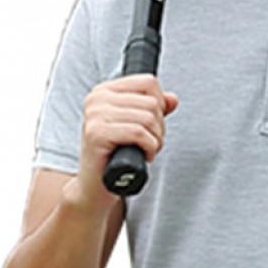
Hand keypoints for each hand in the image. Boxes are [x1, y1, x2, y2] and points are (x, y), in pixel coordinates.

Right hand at [72, 74, 178, 211]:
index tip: (151, 125)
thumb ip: (154, 109)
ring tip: (145, 150)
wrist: (96, 185)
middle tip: (149, 143)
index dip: (160, 105)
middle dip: (159, 128)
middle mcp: (97, 98)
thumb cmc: (116, 155)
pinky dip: (149, 148)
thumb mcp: (136, 127)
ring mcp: (95, 115)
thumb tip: (173, 99)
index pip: (148, 82)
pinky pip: (139, 133)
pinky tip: (143, 156)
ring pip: (148, 118)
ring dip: (156, 140)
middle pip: (151, 102)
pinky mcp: (96, 133)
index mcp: (105, 90)